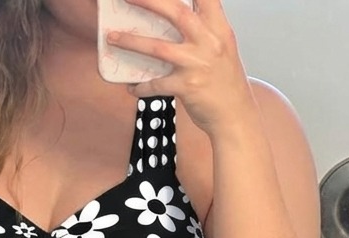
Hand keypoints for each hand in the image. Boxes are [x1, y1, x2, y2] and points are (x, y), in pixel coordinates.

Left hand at [105, 0, 256, 137]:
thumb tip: (178, 19)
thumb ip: (204, 32)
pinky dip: (141, 86)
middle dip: (150, 2)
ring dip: (132, 41)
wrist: (235, 115)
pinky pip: (156, 84)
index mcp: (219, 29)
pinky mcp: (187, 88)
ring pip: (159, 48)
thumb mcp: (222, 48)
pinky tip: (132, 87)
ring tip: (113, 37)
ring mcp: (197, 64)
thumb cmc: (226, 82)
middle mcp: (209, 42)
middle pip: (178, 13)